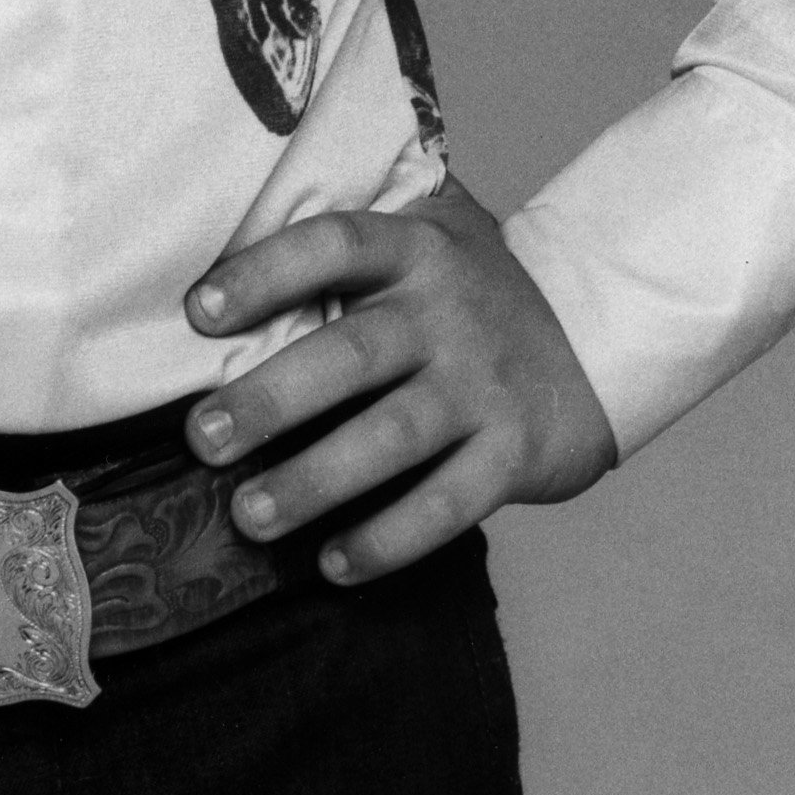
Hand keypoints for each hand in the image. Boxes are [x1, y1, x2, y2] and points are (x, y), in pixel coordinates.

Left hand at [181, 179, 615, 583]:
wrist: (597, 335)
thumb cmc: (472, 287)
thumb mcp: (429, 230)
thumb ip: (351, 234)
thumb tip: (227, 240)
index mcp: (415, 246)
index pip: (334, 244)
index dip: (266, 273)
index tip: (198, 312)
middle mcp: (448, 311)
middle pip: (350, 354)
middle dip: (271, 399)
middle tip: (202, 439)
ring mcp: (483, 384)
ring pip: (390, 437)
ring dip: (315, 481)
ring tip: (249, 515)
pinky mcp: (512, 453)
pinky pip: (446, 505)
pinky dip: (387, 540)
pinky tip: (332, 563)